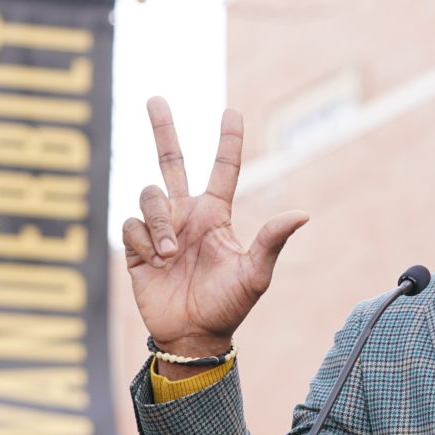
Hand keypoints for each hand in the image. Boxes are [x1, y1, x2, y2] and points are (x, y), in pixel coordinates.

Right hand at [122, 98, 308, 368]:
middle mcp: (186, 216)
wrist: (192, 336)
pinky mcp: (136, 247)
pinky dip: (143, 239)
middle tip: (155, 97)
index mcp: (215, 217)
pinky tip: (154, 261)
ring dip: (158, 221)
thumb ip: (271, 241)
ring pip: (149, 195)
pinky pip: (131, 224)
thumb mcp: (255, 275)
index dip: (228, 141)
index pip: (223, 170)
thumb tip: (302, 214)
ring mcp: (159, 230)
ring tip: (169, 253)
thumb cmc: (228, 307)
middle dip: (163, 130)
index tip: (232, 111)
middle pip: (171, 162)